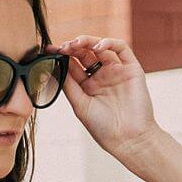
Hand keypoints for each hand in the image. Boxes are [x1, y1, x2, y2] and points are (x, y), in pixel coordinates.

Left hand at [45, 35, 161, 157]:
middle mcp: (102, 77)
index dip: (62, 57)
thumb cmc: (103, 128)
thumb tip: (54, 67)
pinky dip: (109, 43)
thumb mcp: (80, 106)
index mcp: (88, 87)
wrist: (128, 139)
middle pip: (85, 54)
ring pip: (101, 48)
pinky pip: (121, 48)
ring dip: (87, 42)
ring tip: (76, 44)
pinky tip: (97, 48)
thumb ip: (69, 86)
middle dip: (73, 47)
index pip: (73, 66)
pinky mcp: (132, 69)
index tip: (49, 51)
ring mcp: (117, 71)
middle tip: (63, 46)